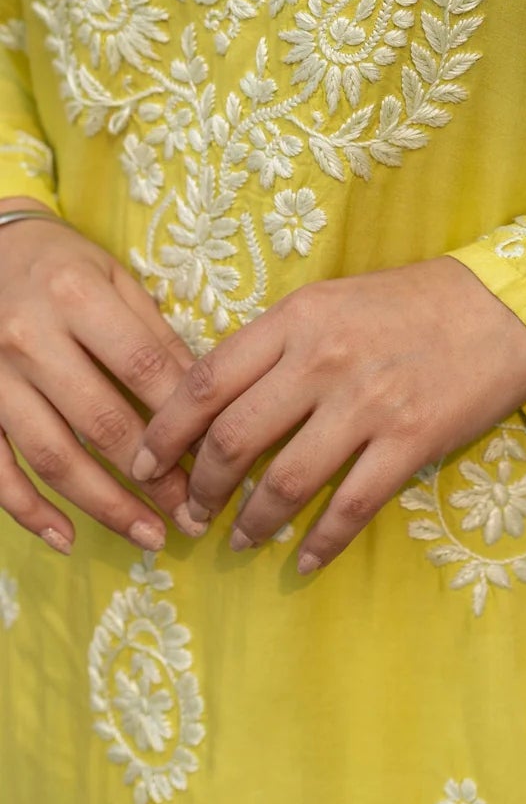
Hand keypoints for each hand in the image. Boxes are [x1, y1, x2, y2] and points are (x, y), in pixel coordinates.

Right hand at [0, 212, 200, 553]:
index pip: (143, 368)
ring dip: (104, 506)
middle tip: (193, 513)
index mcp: (77, 297)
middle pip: (101, 421)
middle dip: (153, 476)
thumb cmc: (62, 265)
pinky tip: (67, 538)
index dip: (182, 417)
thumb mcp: (114, 279)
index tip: (217, 456)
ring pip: (53, 457)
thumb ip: (154, 335)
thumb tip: (205, 398)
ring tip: (149, 535)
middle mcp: (30, 340)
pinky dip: (30, 512)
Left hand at [131, 256, 525, 574]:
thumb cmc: (418, 300)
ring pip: (283, 482)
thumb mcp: (337, 299)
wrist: (509, 304)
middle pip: (233, 439)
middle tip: (190, 513)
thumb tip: (223, 399)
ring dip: (251, 522)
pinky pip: (349, 507)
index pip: (206, 380)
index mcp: (299, 316)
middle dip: (199, 488)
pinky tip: (303, 561)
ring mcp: (369, 403)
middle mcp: (324, 359)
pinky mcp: (411, 441)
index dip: (163, 430)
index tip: (142, 462)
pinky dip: (319, 543)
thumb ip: (282, 342)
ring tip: (240, 540)